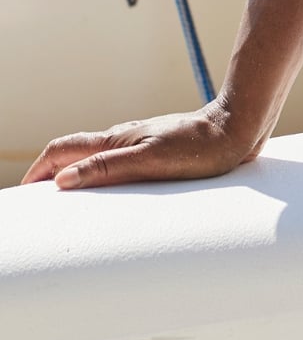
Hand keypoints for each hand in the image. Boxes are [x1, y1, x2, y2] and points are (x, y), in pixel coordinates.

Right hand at [21, 101, 262, 190]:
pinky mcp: (161, 154)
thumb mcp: (151, 159)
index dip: (38, 170)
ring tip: (70, 212)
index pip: (62, 149)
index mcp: (117, 138)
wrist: (239, 127)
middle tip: (40, 210)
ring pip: (98, 162)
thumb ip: (107, 167)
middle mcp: (125, 140)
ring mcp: (142, 145)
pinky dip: (106, 183)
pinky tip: (115, 202)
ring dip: (79, 181)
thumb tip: (61, 181)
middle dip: (51, 178)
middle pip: (76, 156)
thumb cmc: (200, 145)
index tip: (25, 197)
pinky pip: (122, 169)